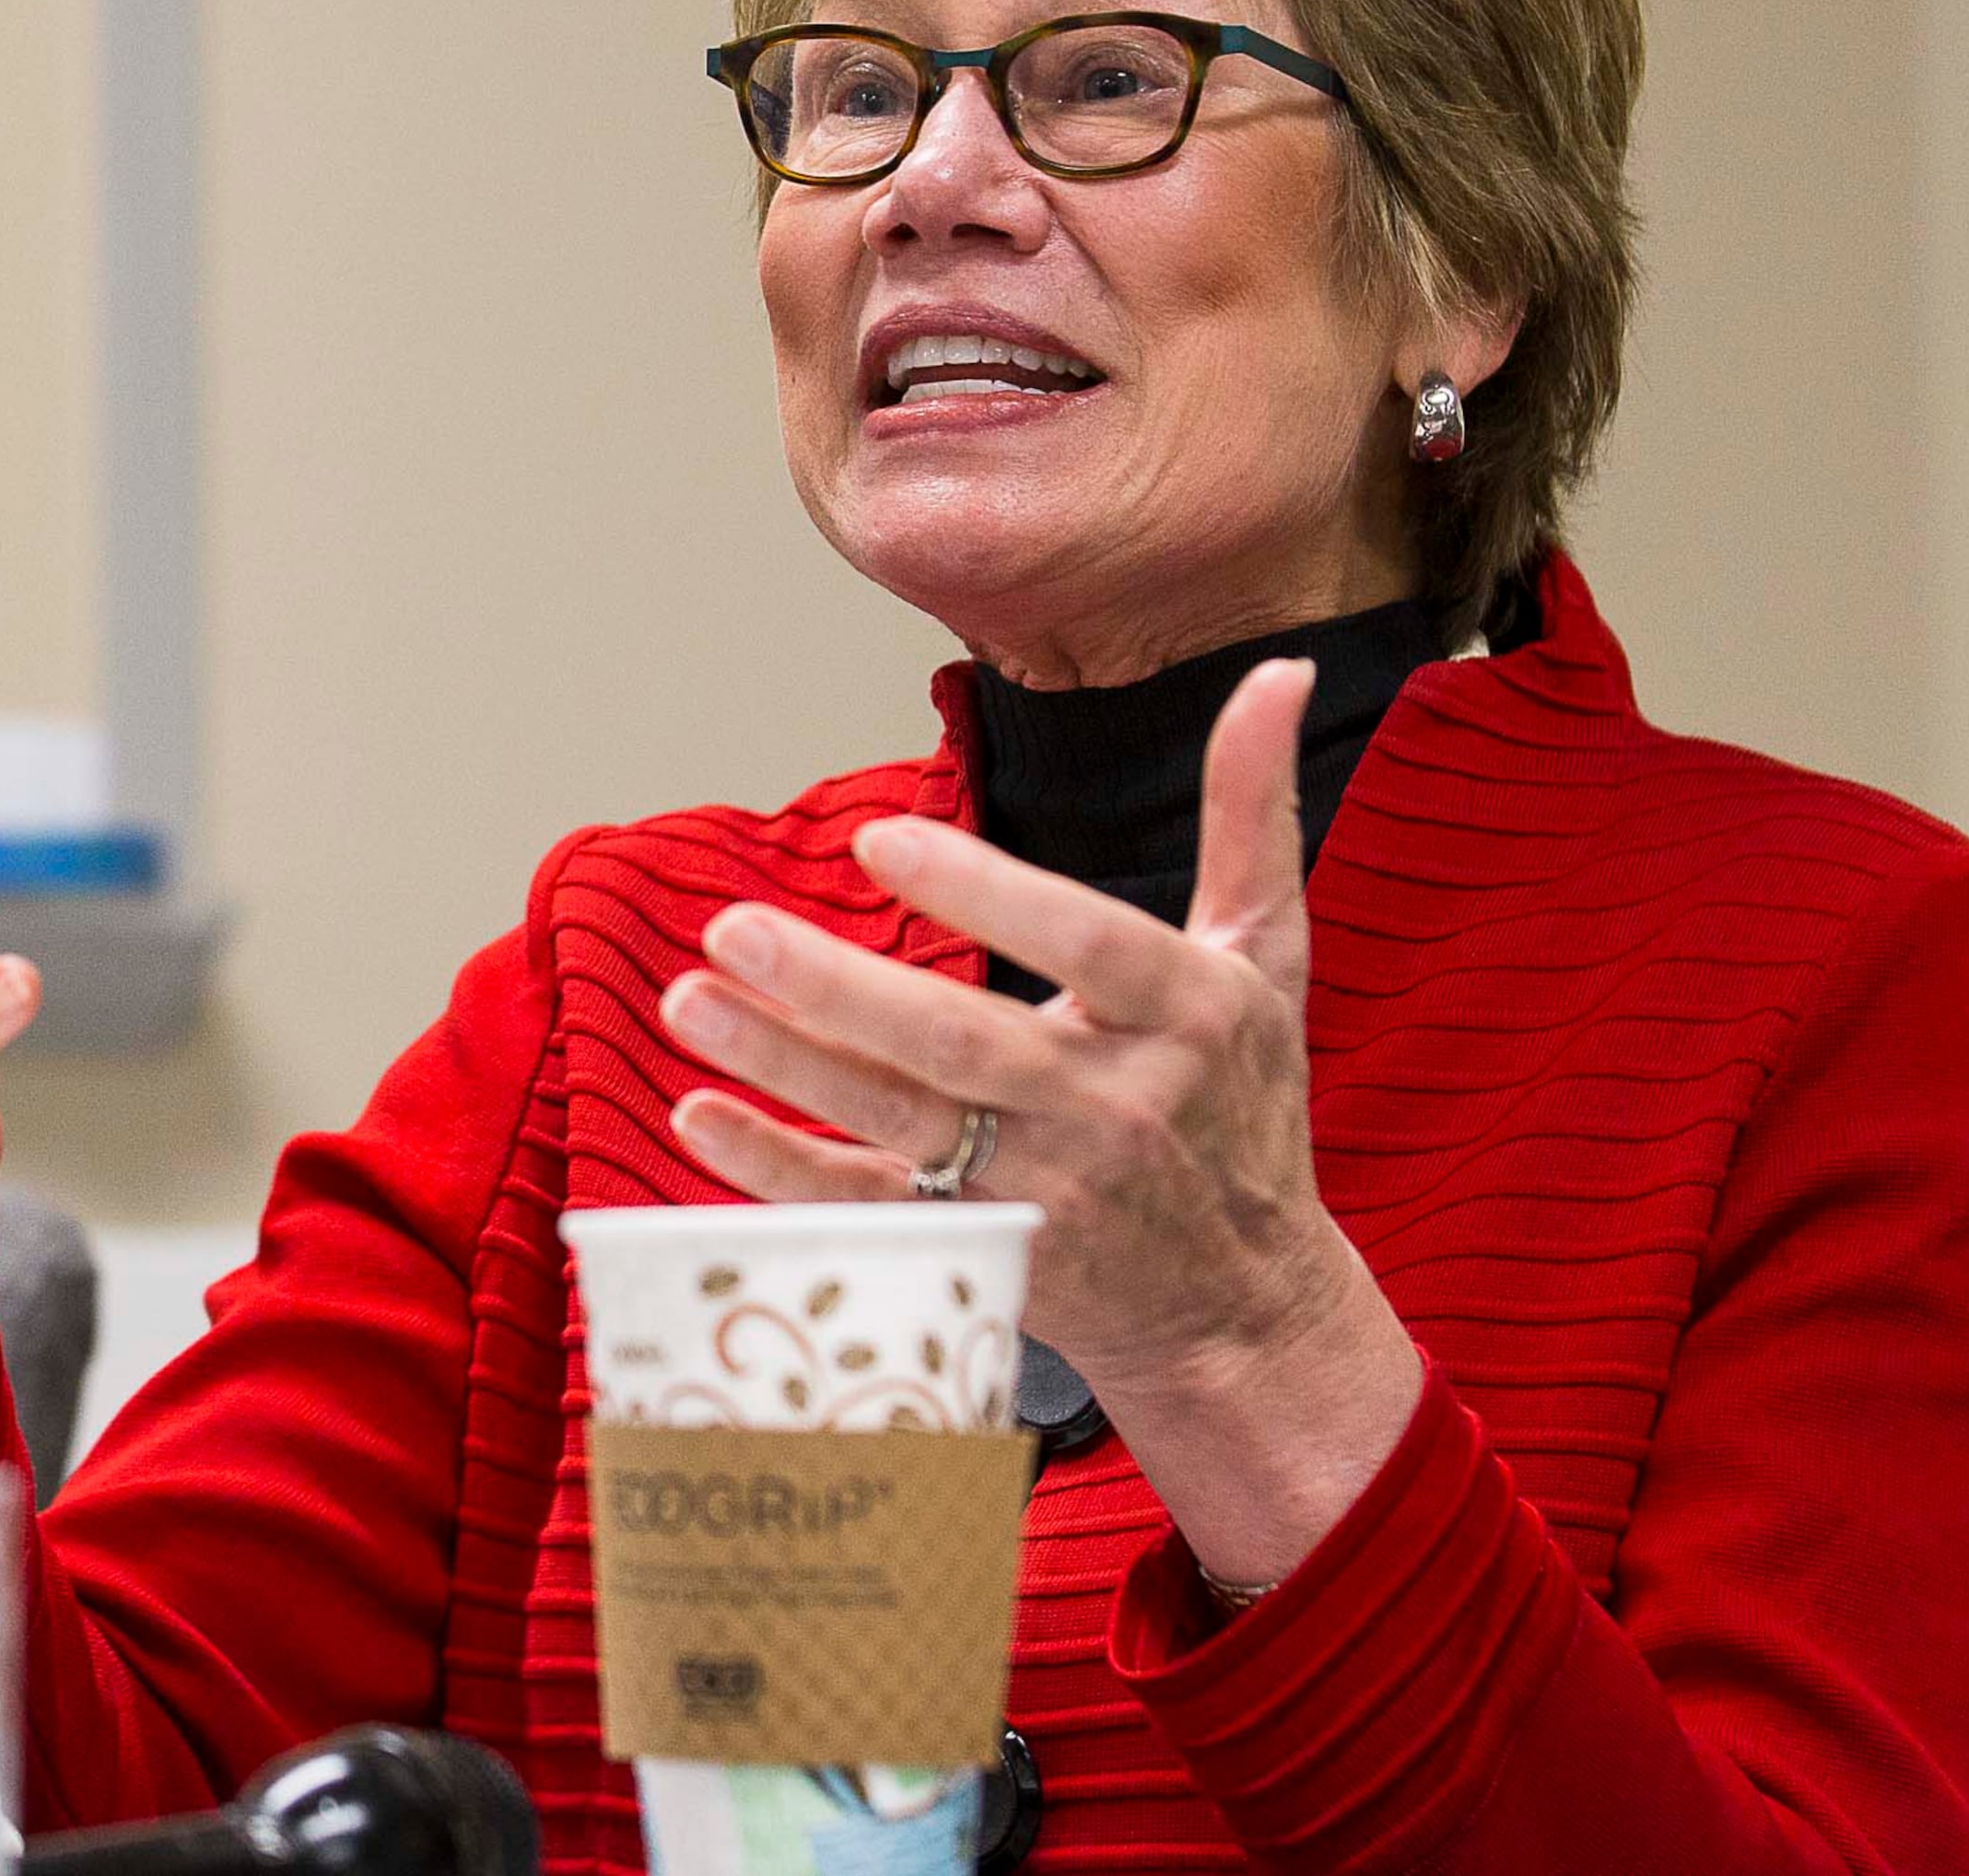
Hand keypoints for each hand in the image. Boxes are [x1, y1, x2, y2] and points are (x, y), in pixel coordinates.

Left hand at [660, 657, 1422, 1585]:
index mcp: (1190, 1014)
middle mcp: (1117, 1107)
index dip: (983, 894)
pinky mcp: (988, 1257)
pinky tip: (700, 1115)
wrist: (1242, 1302)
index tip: (879, 837)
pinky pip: (869, 1213)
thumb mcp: (1271, 955)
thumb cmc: (1244, 1102)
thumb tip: (1280, 667)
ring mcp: (1046, 1192)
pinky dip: (779, 1172)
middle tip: (730, 924)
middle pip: (965, 1045)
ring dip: (784, 1065)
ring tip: (689, 1001)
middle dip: (841, 987)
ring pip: (902, 1125)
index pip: (1084, 943)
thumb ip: (1254, 812)